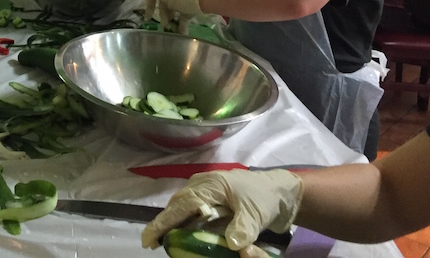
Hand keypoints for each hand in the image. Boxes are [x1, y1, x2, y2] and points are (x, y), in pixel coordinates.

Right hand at [141, 169, 303, 250]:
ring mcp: (206, 191)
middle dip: (163, 223)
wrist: (281, 191)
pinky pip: (191, 210)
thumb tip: (231, 244)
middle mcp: (203, 185)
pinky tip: (180, 233)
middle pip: (177, 205)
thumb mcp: (257, 214)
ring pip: (182, 207)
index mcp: (211, 185)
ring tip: (160, 240)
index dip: (164, 221)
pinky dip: (183, 221)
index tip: (149, 238)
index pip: (182, 205)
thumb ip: (243, 228)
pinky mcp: (211, 199)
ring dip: (172, 223)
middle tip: (150, 243)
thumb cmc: (265, 197)